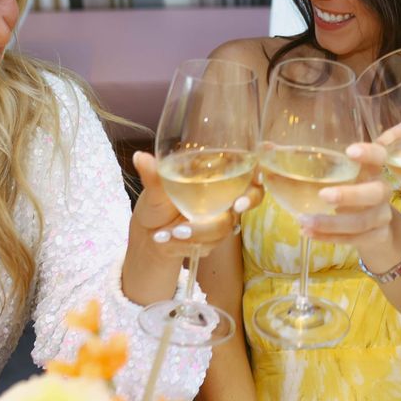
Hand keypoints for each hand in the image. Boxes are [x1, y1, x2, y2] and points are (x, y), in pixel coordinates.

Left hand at [131, 151, 261, 258]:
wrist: (150, 234)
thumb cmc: (157, 203)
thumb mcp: (154, 189)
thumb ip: (153, 175)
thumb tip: (140, 157)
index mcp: (217, 175)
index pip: (251, 170)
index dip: (259, 172)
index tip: (255, 176)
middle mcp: (226, 196)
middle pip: (252, 197)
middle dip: (245, 203)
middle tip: (233, 207)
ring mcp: (222, 218)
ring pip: (224, 225)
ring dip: (198, 230)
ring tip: (169, 232)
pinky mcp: (213, 240)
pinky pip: (209, 243)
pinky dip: (186, 242)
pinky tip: (164, 239)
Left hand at [296, 142, 400, 264]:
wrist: (374, 227)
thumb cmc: (347, 190)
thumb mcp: (333, 176)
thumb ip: (303, 161)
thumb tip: (266, 147)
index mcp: (372, 169)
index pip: (379, 155)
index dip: (369, 152)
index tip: (349, 151)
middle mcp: (381, 191)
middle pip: (375, 192)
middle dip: (349, 194)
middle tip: (323, 195)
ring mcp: (381, 216)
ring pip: (361, 222)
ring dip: (331, 223)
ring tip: (304, 221)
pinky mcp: (375, 236)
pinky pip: (353, 239)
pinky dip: (330, 237)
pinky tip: (309, 233)